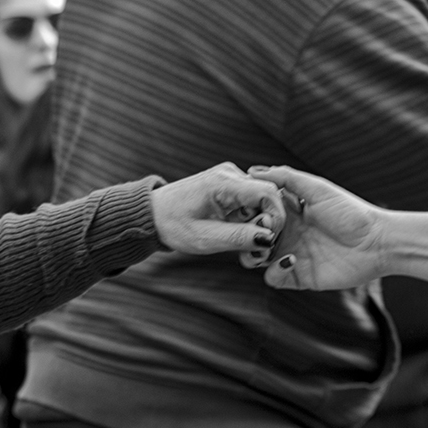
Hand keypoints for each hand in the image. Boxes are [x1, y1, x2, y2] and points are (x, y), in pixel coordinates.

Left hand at [148, 162, 283, 256]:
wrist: (152, 214)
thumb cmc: (173, 225)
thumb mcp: (205, 238)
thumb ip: (240, 238)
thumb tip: (270, 239)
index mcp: (223, 182)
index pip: (269, 193)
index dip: (275, 218)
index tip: (266, 241)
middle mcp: (229, 174)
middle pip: (268, 198)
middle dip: (267, 227)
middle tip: (256, 253)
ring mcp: (230, 178)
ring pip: (262, 202)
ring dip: (259, 226)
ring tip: (245, 250)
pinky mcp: (230, 186)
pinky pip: (252, 203)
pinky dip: (251, 222)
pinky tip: (239, 237)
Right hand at [247, 166, 427, 290]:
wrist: (379, 243)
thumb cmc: (352, 212)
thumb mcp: (317, 188)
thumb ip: (286, 177)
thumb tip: (254, 171)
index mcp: (287, 212)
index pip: (254, 210)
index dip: (246, 209)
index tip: (248, 205)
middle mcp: (285, 234)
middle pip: (250, 235)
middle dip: (247, 231)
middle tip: (259, 226)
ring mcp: (289, 254)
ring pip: (254, 258)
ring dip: (254, 252)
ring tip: (268, 243)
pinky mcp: (298, 276)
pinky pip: (272, 278)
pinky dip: (274, 270)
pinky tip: (290, 258)